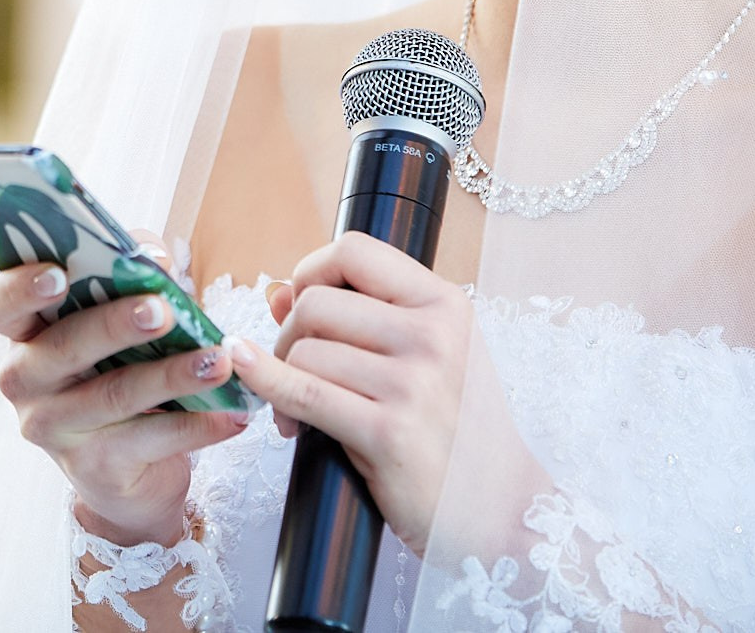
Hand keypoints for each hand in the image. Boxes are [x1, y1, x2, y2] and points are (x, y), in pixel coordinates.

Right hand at [0, 232, 250, 545]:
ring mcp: (55, 427)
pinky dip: (197, 425)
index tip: (58, 275)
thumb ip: (128, 274)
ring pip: (114, 394)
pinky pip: (150, 440)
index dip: (21, 287)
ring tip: (218, 361)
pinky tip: (231, 414)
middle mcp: (24, 380)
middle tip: (162, 310)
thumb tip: (156, 257)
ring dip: (172, 375)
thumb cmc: (118, 368)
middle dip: (115, 324)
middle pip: (63, 347)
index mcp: (23, 331)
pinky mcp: (94, 467)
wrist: (128, 470)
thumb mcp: (117, 317)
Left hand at [225, 231, 471, 555]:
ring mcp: (412, 384)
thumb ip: (356, 317)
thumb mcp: (426, 357)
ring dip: (282, 377)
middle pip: (316, 304)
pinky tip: (253, 378)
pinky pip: (301, 393)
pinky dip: (266, 384)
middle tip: (296, 369)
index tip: (303, 303)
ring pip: (303, 351)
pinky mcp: (387, 433)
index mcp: (444, 305)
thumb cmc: (456, 427)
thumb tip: (276, 290)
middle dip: (288, 333)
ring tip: (299, 409)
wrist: (501, 504)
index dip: (312, 271)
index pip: (353, 250)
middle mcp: (432, 336)